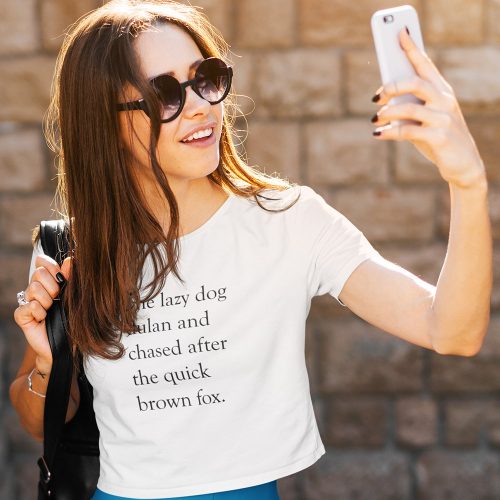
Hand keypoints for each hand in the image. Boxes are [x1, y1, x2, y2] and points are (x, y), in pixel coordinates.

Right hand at [13, 255, 71, 365]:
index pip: (41, 261)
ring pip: (33, 288)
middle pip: (38, 272)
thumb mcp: (75, 296)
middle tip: (58, 299)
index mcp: (49, 281)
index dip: (51, 266)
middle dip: (53, 285)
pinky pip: (29, 306)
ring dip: (48, 300)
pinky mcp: (22, 316)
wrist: (67, 344)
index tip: (61, 277)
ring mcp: (27, 302)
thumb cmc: (73, 319)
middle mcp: (36, 289)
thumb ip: (72, 278)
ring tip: (52, 310)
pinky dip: (39, 312)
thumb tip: (70, 260)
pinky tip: (43, 319)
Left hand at [371, 27, 486, 189]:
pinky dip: (390, 132)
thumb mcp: (426, 119)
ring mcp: (444, 119)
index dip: (412, 48)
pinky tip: (378, 135)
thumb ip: (410, 107)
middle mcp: (444, 101)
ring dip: (388, 113)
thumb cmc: (439, 138)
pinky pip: (408, 131)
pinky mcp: (440, 137)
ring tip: (375, 119)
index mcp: (442, 92)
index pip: (426, 65)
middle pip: (416, 83)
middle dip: (393, 86)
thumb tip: (383, 101)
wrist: (462, 164)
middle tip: (376, 96)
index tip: (399, 33)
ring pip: (410, 108)